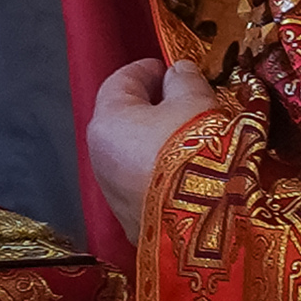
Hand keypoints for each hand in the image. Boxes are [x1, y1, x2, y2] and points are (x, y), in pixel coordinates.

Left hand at [84, 56, 222, 240]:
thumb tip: (177, 72)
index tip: (169, 67)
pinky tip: (189, 172)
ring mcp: (112, 193)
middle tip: (188, 101)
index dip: (145, 70)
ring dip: (159, 142)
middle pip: (125, 120)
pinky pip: (145, 183)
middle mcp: (99, 156)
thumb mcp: (197, 105)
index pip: (120, 81)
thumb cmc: (194, 154)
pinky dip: (162, 171)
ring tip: (195, 137)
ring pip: (135, 154)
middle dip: (154, 107)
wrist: (201, 232)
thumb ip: (185, 82)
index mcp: (108, 121)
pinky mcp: (131, 221)